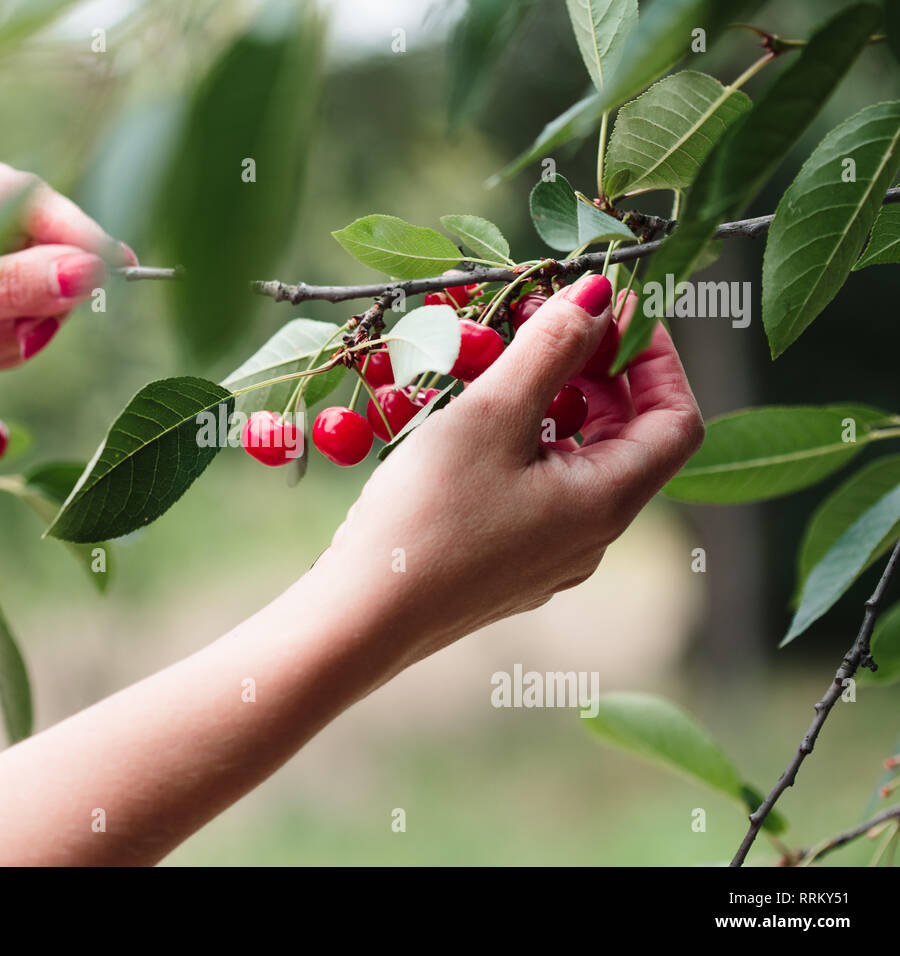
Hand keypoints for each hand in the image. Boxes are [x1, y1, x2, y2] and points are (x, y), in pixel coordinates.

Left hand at [0, 138, 133, 431]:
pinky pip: (32, 308)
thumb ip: (13, 285)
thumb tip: (88, 271)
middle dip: (29, 298)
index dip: (74, 236)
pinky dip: (9, 339)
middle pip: (45, 239)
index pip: (26, 198)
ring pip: (46, 281)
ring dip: (16, 327)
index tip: (117, 270)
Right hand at [313, 275, 704, 669]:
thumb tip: (600, 293)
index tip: (611, 310)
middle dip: (597, 374)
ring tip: (504, 367)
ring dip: (555, 407)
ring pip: (577, 465)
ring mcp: (549, 558)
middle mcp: (592, 538)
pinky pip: (538, 492)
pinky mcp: (506, 567)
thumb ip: (550, 348)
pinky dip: (524, 446)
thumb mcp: (492, 415)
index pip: (676, 419)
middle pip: (626, 441)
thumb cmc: (428, 515)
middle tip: (548, 324)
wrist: (360, 617)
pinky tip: (474, 429)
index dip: (655, 356)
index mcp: (607, 503)